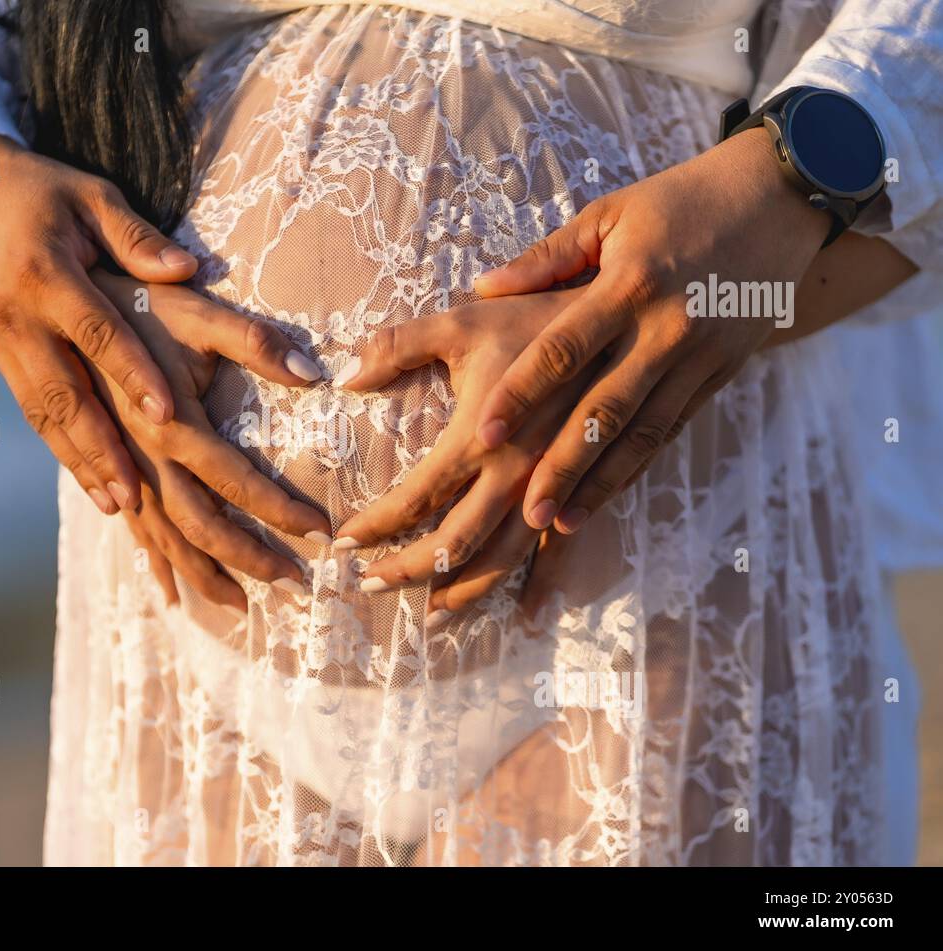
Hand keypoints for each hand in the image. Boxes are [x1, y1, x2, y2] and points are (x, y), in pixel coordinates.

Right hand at [0, 134, 197, 513]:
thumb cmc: (41, 189)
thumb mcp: (90, 195)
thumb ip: (136, 236)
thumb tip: (186, 271)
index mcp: (44, 272)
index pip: (95, 331)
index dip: (131, 373)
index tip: (167, 414)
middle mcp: (15, 316)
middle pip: (63, 392)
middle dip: (101, 447)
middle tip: (138, 496)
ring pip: (43, 414)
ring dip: (81, 463)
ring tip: (120, 507)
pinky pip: (31, 411)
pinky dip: (62, 449)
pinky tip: (91, 483)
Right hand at [88, 271, 331, 597]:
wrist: (49, 295)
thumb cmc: (131, 297)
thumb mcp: (192, 309)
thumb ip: (252, 339)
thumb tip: (314, 371)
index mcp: (169, 422)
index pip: (236, 480)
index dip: (280, 509)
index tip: (323, 532)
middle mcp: (139, 456)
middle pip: (199, 526)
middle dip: (249, 558)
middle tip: (297, 584)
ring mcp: (115, 468)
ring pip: (161, 539)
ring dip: (203, 574)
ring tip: (241, 608)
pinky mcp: (99, 466)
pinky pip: (128, 529)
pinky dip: (153, 563)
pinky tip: (170, 594)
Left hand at [331, 288, 595, 621]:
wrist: (626, 317)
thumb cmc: (537, 315)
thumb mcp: (462, 321)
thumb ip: (396, 346)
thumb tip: (343, 377)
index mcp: (480, 436)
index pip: (414, 498)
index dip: (374, 525)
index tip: (341, 543)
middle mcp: (517, 474)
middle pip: (455, 542)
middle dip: (409, 570)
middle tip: (370, 586)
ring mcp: (555, 487)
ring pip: (504, 557)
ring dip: (465, 591)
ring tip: (431, 617)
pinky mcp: (586, 487)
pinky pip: (562, 548)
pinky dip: (539, 583)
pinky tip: (523, 612)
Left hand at [474, 128, 830, 533]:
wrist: (781, 198)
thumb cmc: (679, 201)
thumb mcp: (609, 215)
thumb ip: (545, 259)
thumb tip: (481, 288)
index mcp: (630, 284)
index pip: (564, 349)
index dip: (522, 393)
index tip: (483, 433)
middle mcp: (667, 328)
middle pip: (604, 409)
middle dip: (561, 465)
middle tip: (523, 513)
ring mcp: (701, 356)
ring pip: (643, 433)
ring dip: (599, 483)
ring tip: (558, 523)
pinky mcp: (723, 372)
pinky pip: (673, 429)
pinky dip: (637, 466)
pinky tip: (604, 496)